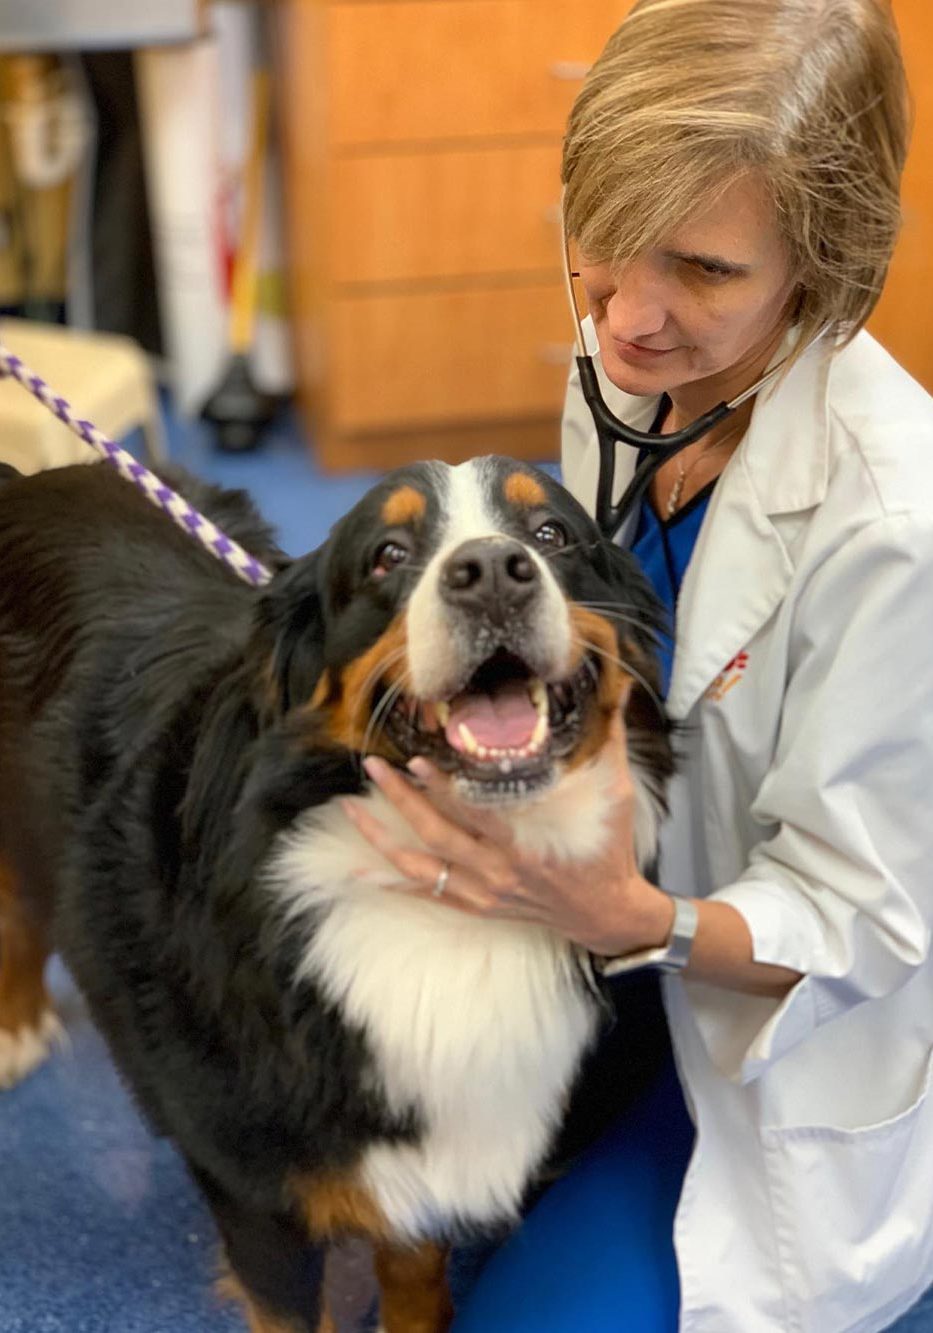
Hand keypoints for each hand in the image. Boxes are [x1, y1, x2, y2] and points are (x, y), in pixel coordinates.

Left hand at [341, 713, 674, 956]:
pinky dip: (390, 882)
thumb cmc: (609, 854)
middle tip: (373, 767)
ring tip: (349, 810)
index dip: (440, 789)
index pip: (473, 814)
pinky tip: (359, 869)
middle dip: (400, 800)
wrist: (608, 915)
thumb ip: (612, 743)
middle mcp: (497, 873)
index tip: (414, 759)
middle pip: (435, 836)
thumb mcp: (617, 797)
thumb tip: (619, 692)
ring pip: (420, 868)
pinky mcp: (477, 906)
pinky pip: (425, 895)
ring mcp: (483, 893)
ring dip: (381, 839)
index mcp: (526, 846)